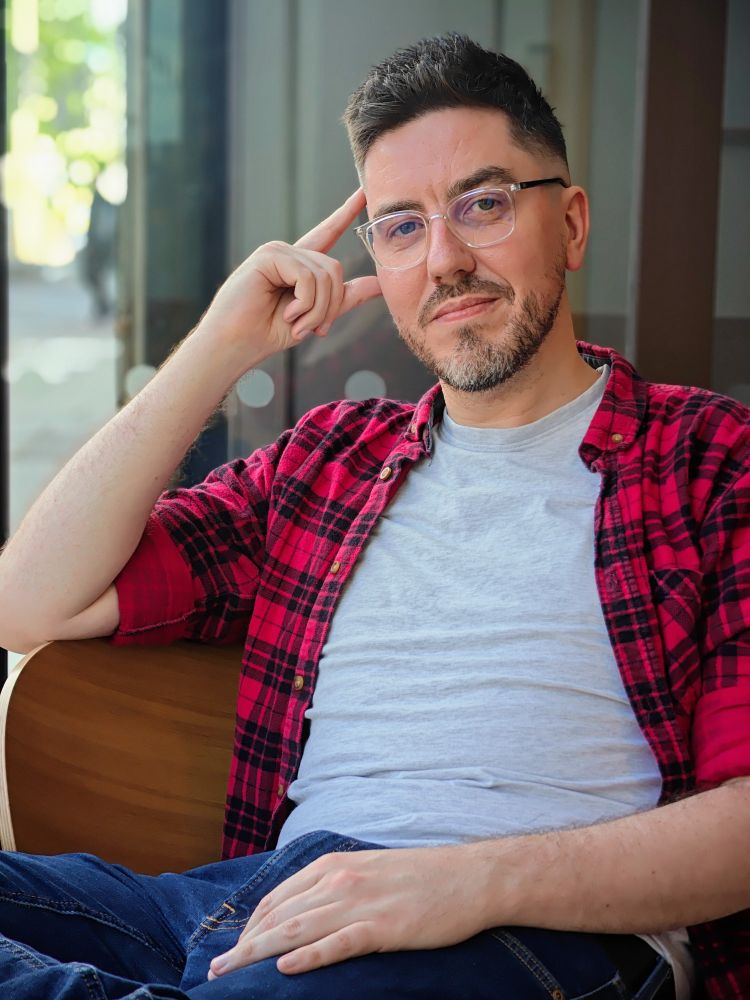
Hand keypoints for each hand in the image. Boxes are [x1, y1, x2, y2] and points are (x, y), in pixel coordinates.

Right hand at [198, 188, 381, 370]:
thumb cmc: (268, 332)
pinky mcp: (268, 256)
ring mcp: (277, 251)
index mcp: (299, 265)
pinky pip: (307, 276)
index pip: (327, 233)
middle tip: (313, 330)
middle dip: (329, 306)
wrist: (236, 344)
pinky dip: (304, 303)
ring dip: (316, 310)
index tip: (364, 192)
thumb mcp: (316, 316)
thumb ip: (345, 298)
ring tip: (296, 324)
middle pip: (334, 269)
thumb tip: (379, 284)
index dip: (346, 213)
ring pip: (324, 275)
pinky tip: (287, 314)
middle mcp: (289, 253)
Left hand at [207, 845, 492, 978]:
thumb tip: (304, 908)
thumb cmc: (421, 876)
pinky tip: (284, 970)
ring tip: (229, 972)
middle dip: (242, 944)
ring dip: (257, 953)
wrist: (469, 876)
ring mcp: (359, 903)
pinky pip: (337, 944)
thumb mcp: (368, 870)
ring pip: (296, 931)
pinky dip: (307, 957)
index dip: (251, 924)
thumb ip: (335, 885)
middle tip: (216, 969)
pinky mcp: (381, 928)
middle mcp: (339, 880)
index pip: (278, 897)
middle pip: (278, 916)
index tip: (235, 947)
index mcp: (334, 866)